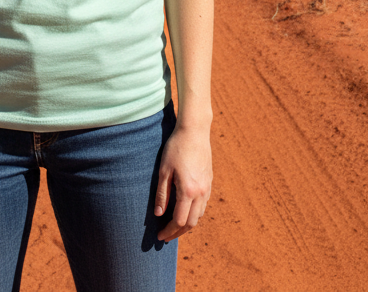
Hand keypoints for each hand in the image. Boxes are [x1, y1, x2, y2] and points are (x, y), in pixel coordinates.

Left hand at [154, 124, 212, 240]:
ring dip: (187, 224)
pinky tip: (185, 211)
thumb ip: (162, 194)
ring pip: (199, 215)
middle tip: (166, 236)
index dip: (169, 231)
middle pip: (191, 223)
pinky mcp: (209, 182)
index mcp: (188, 191)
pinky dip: (194, 213)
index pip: (179, 221)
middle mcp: (201, 193)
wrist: (194, 131)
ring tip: (174, 226)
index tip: (160, 236)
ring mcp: (207, 188)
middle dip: (178, 232)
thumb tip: (158, 214)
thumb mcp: (164, 170)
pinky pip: (203, 205)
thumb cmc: (176, 148)